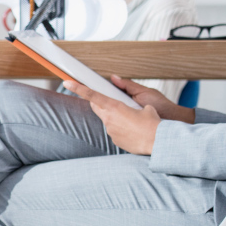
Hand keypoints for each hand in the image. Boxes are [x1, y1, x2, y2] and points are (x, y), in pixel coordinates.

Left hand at [60, 75, 185, 155]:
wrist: (158, 142)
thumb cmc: (153, 123)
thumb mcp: (145, 106)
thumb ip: (134, 102)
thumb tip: (133, 104)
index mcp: (115, 107)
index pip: (92, 95)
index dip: (78, 88)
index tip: (67, 83)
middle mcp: (109, 119)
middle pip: (97, 107)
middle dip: (100, 102)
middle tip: (110, 100)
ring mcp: (111, 131)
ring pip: (107, 119)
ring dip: (115, 117)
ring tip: (133, 120)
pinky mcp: (115, 140)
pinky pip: (115, 130)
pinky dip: (121, 128)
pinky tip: (134, 130)